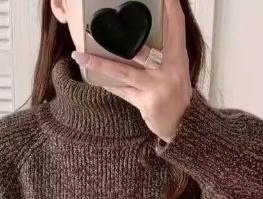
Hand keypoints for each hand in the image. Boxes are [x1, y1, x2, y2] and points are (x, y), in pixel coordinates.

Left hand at [72, 0, 191, 141]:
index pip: (176, 26)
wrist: (182, 123)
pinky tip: (93, 77)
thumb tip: (141, 33)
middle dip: (124, 38)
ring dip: (99, 64)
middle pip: (142, 48)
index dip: (171, 9)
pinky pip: (122, 91)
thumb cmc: (175, 92)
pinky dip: (108, 84)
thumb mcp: (176, 68)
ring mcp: (157, 88)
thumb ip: (164, 50)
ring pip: (123, 72)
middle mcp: (169, 70)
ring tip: (80, 56)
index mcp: (178, 57)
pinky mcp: (147, 103)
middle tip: (99, 25)